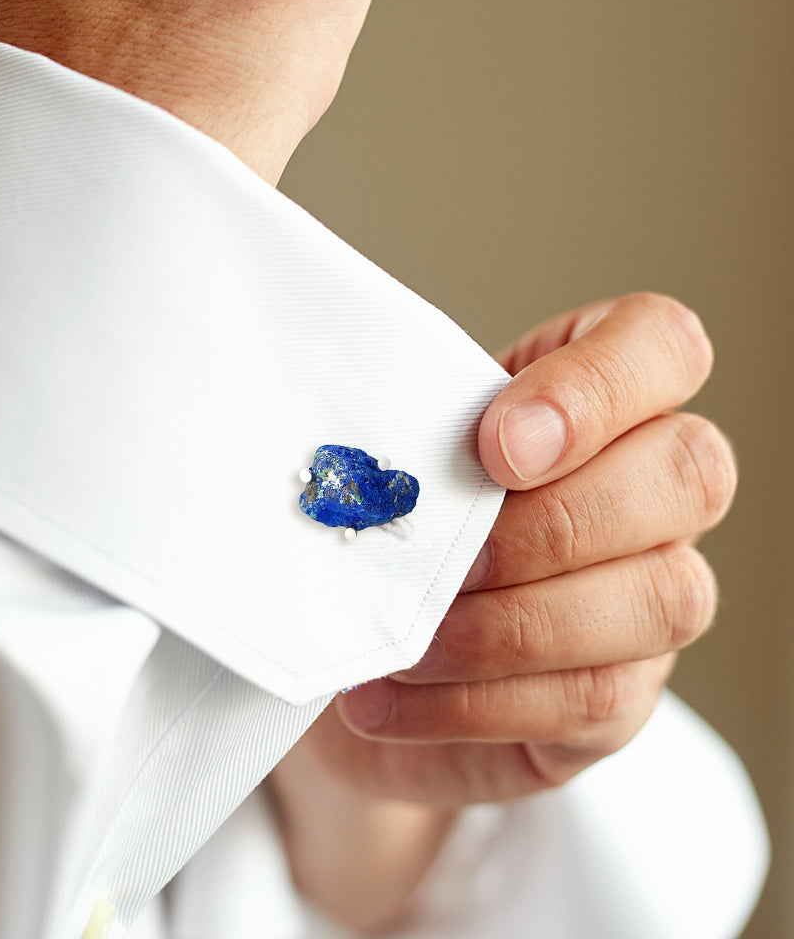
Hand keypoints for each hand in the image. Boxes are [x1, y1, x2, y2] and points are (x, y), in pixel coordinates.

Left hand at [271, 293, 734, 928]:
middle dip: (554, 522)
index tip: (492, 445)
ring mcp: (653, 595)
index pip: (660, 343)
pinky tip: (390, 698)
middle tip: (450, 558)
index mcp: (595, 398)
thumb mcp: (390, 461)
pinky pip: (592, 699)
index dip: (594, 387)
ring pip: (662, 598)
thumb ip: (413, 436)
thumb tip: (389, 465)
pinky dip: (475, 702)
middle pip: (690, 472)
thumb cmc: (380, 527)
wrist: (354, 655)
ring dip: (511, 625)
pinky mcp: (622, 696)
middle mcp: (651, 491)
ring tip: (405, 640)